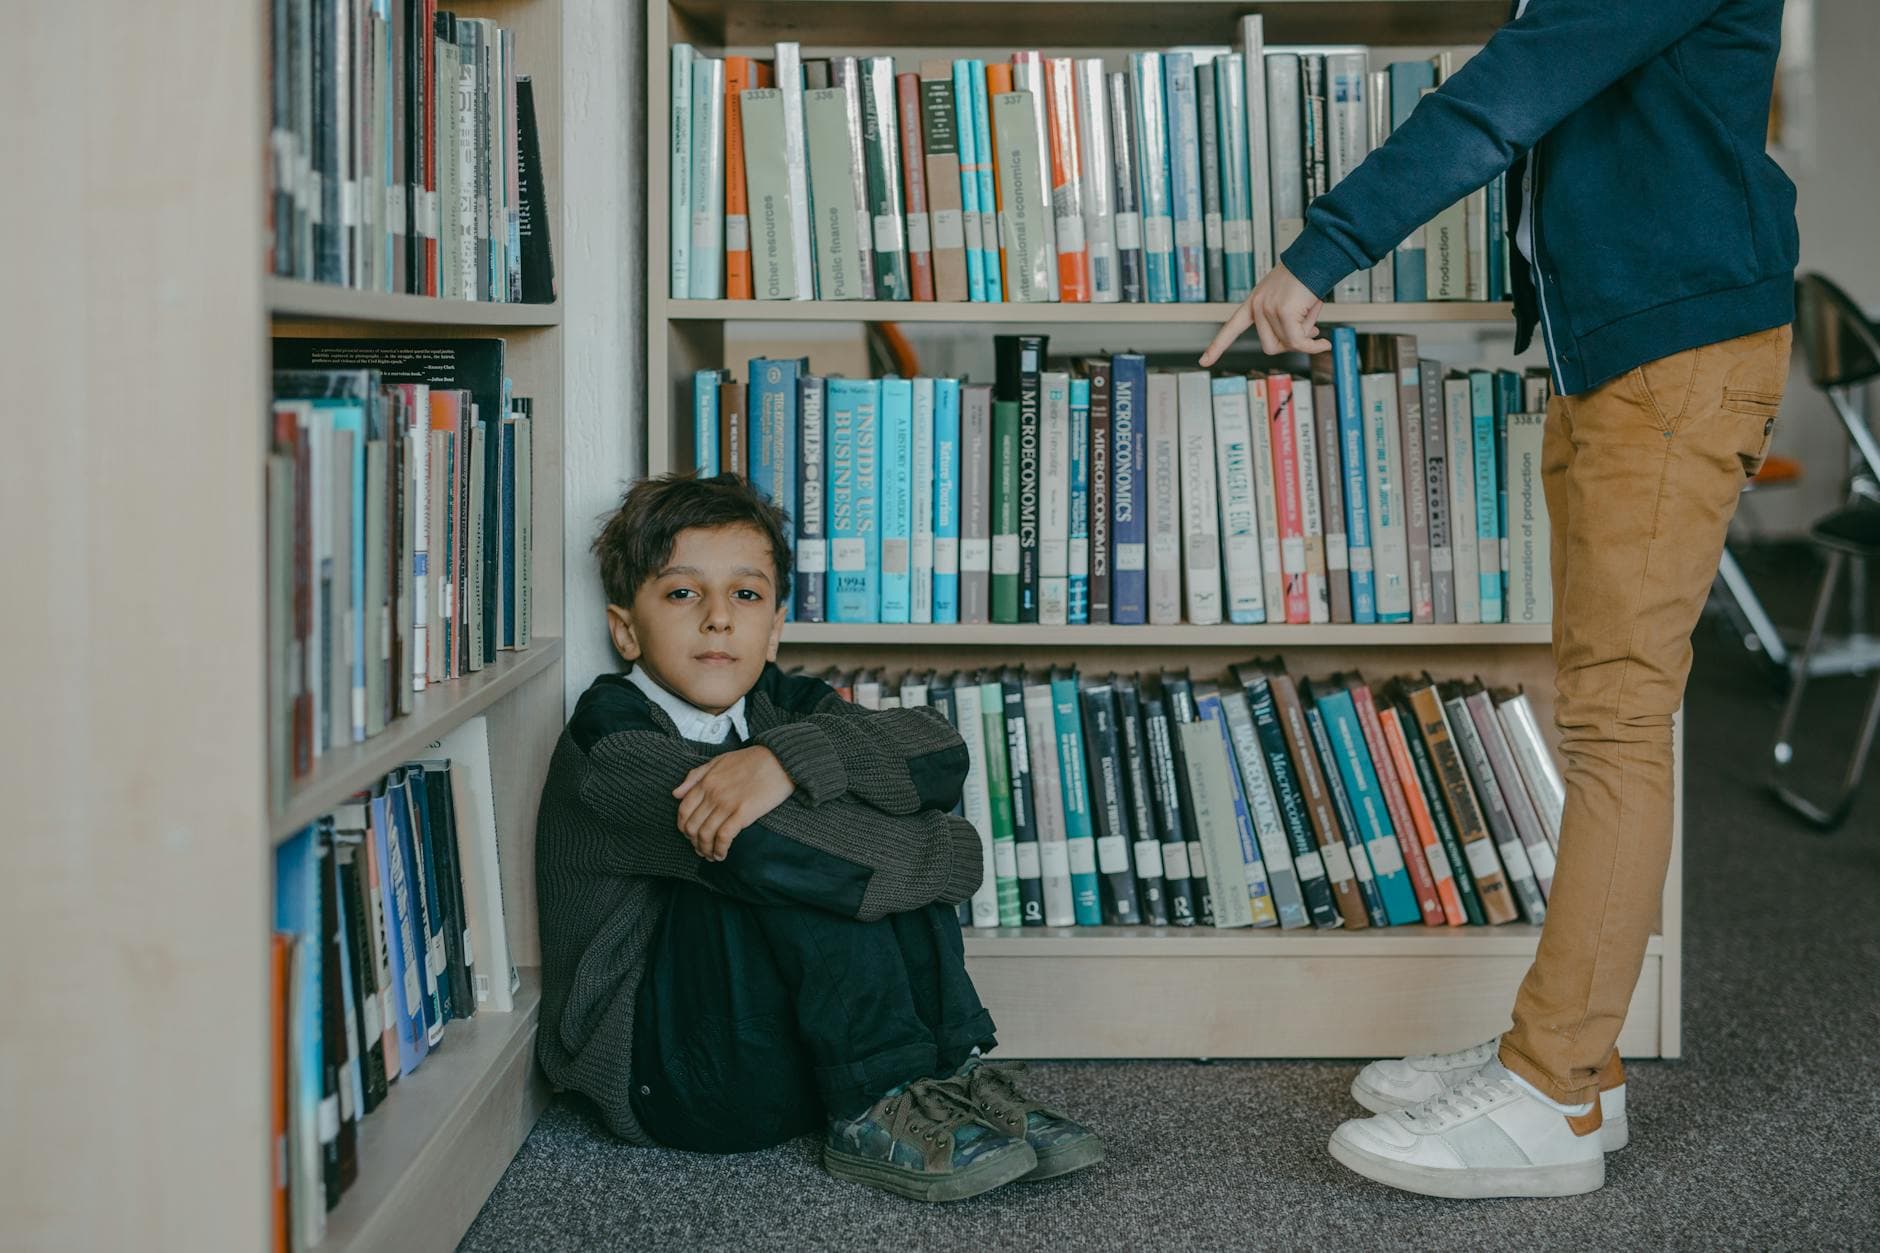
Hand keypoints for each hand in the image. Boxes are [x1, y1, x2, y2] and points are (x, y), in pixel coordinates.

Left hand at [672, 746, 794, 860]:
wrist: (780, 759)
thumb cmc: (752, 760)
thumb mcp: (719, 761)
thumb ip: (696, 776)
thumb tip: (676, 793)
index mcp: (706, 782)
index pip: (683, 811)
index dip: (683, 827)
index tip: (690, 835)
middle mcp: (712, 794)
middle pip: (692, 826)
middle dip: (694, 842)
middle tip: (701, 849)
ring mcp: (727, 804)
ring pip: (706, 835)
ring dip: (705, 850)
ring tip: (711, 855)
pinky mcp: (743, 813)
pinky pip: (724, 837)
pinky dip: (720, 849)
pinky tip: (722, 855)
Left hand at [1200, 262, 1330, 365]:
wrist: (1319, 257)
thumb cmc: (1308, 278)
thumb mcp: (1292, 304)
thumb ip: (1290, 325)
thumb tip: (1300, 343)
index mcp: (1255, 302)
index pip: (1231, 327)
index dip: (1217, 346)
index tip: (1203, 361)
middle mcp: (1257, 305)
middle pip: (1269, 346)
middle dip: (1291, 344)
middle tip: (1308, 333)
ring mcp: (1267, 308)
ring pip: (1287, 344)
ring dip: (1305, 339)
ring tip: (1314, 323)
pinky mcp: (1283, 312)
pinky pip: (1298, 342)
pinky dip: (1313, 346)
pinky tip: (1324, 343)